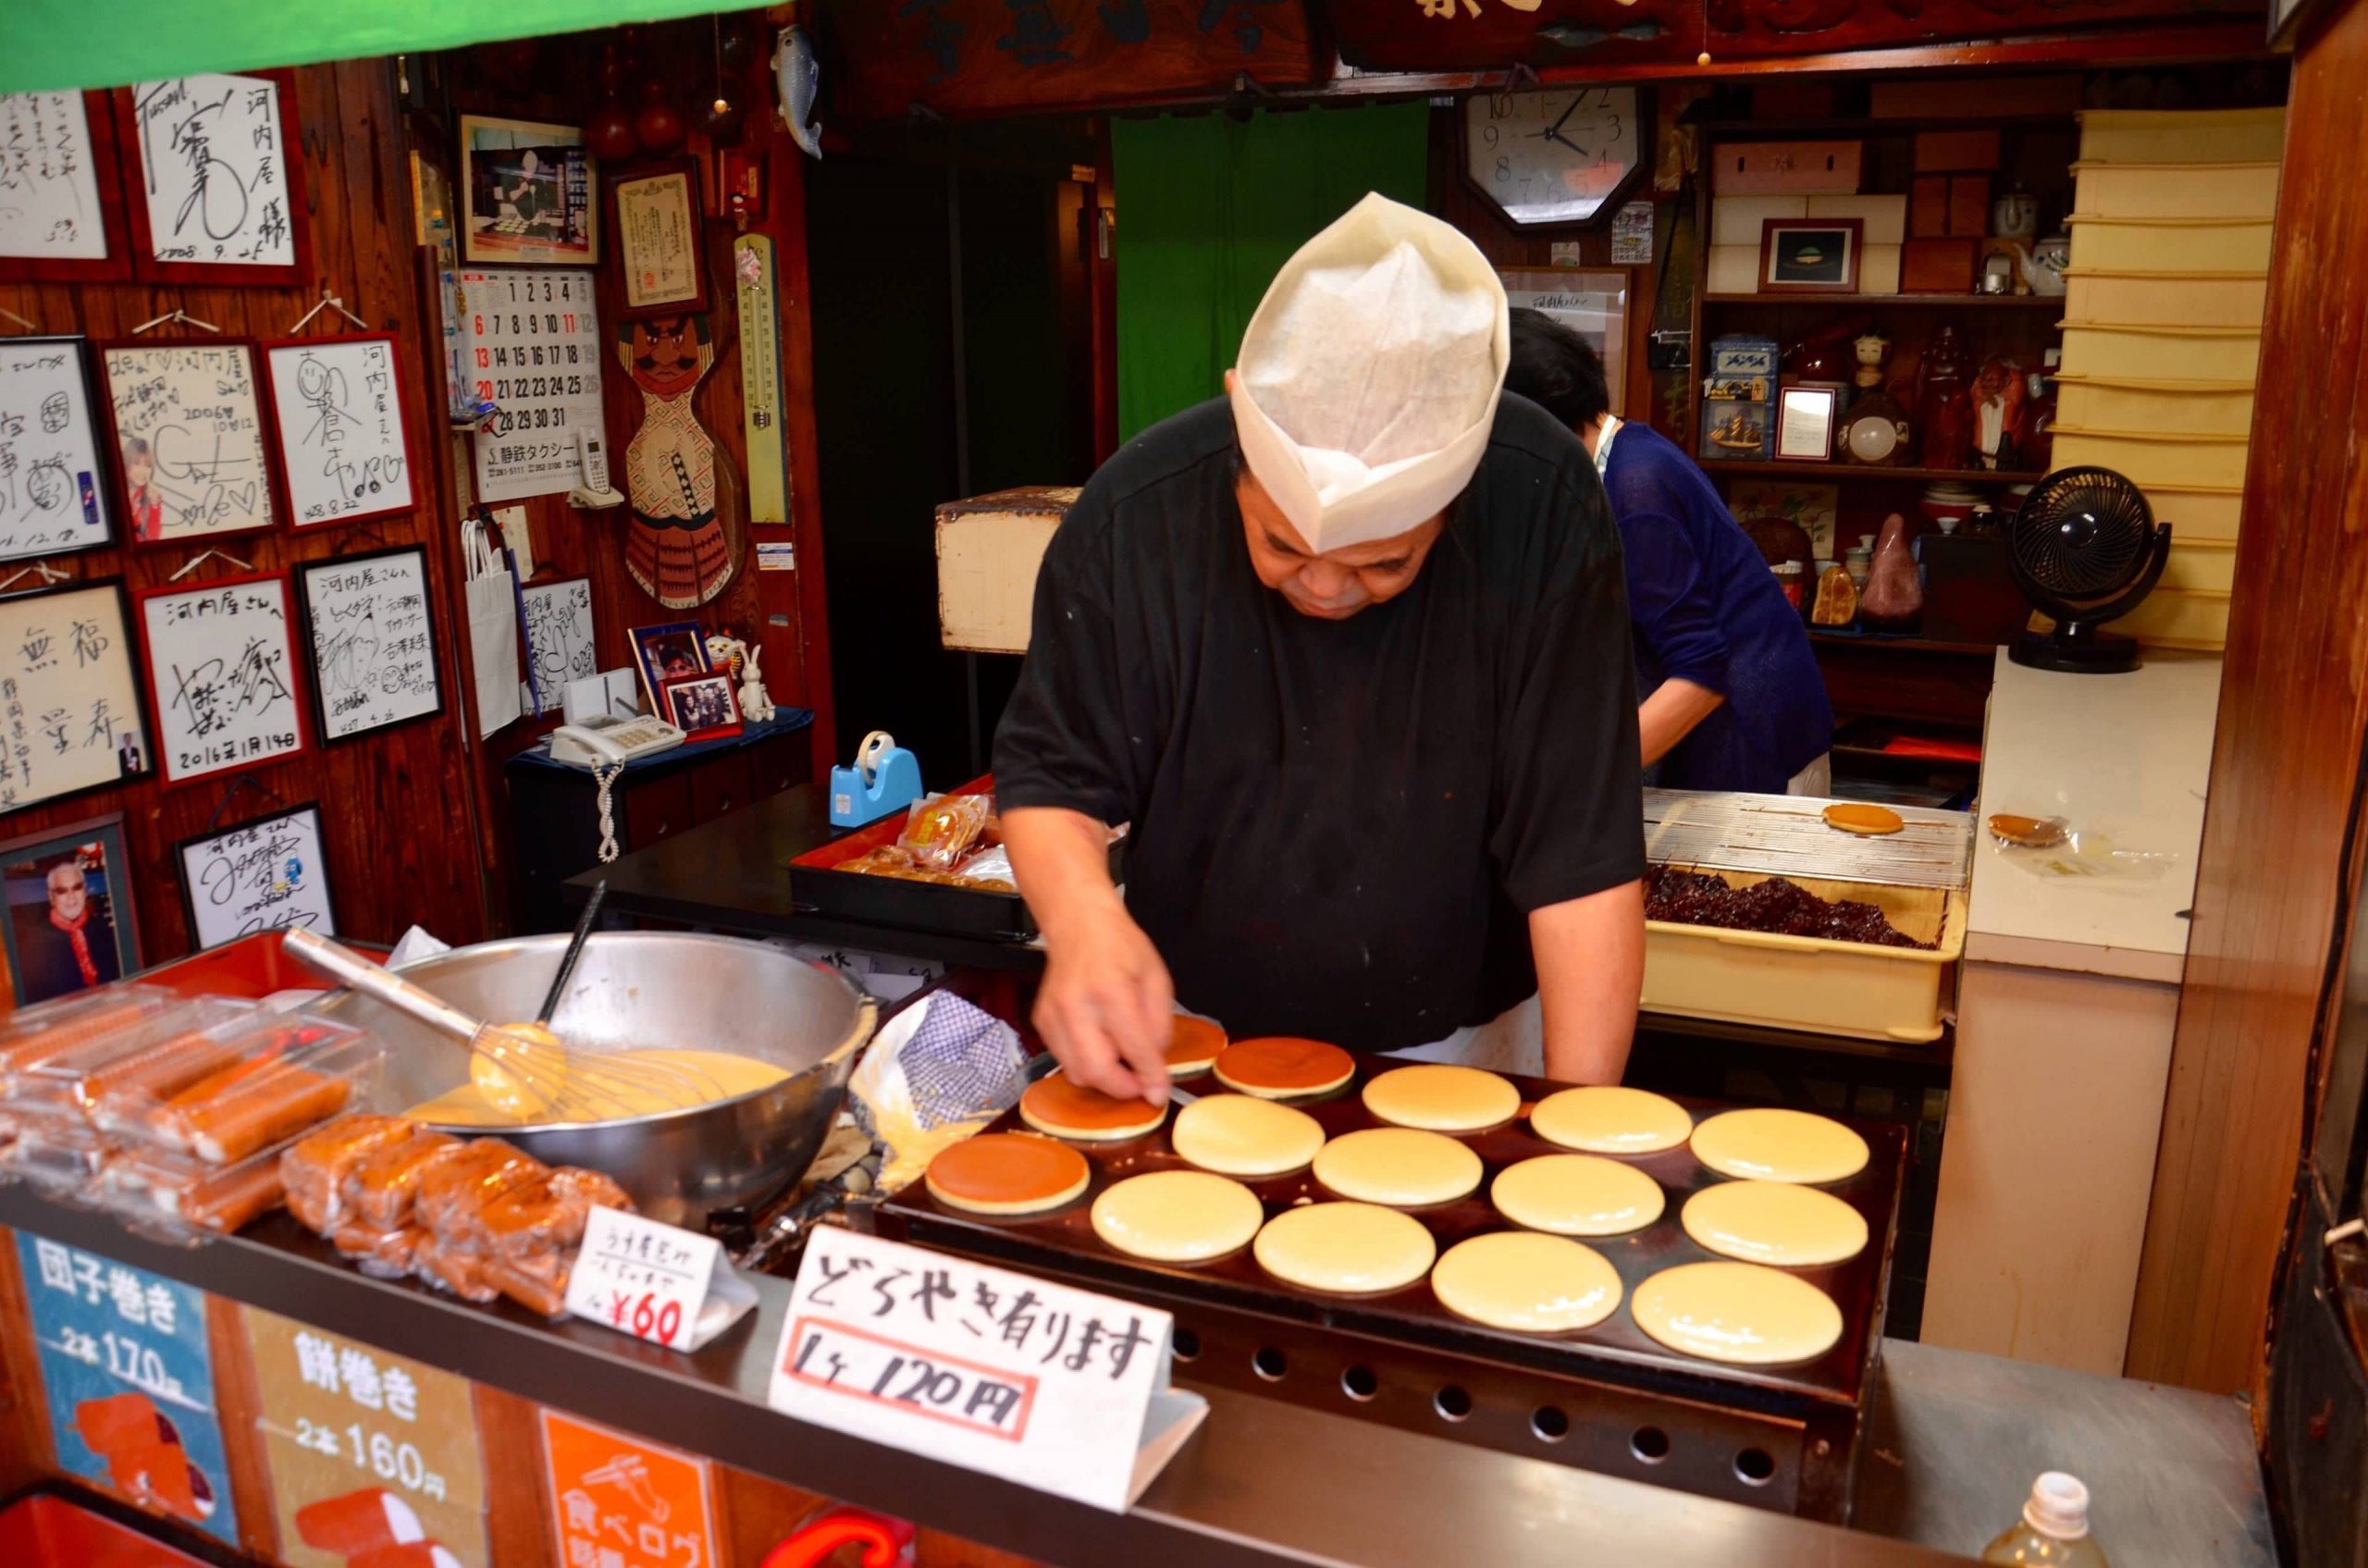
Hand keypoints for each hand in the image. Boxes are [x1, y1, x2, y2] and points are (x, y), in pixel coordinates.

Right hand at [1032, 906, 1175, 1104]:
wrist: (1079, 924)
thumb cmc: (1122, 948)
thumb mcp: (1156, 979)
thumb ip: (1159, 1024)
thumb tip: (1154, 1064)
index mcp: (1111, 990)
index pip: (1133, 1047)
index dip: (1149, 1077)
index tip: (1159, 1095)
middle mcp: (1076, 1005)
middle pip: (1096, 1070)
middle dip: (1122, 1088)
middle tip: (1139, 1086)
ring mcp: (1053, 1014)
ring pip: (1076, 1072)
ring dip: (1102, 1080)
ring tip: (1121, 1065)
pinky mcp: (1040, 1020)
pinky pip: (1063, 1059)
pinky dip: (1084, 1064)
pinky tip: (1099, 1047)